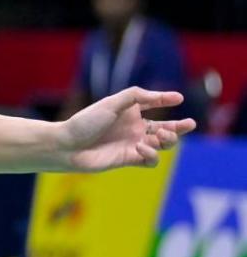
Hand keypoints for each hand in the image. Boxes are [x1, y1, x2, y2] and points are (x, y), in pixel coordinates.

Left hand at [59, 87, 195, 171]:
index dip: (166, 99)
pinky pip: (151, 160)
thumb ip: (136, 96)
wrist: (67, 146)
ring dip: (167, 140)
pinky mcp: (129, 160)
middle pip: (165, 129)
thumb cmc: (85, 122)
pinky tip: (141, 146)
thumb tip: (163, 96)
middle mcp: (133, 128)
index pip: (154, 104)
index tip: (178, 98)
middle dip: (180, 127)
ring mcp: (132, 145)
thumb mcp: (112, 103)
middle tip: (188, 124)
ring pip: (162, 145)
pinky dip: (152, 154)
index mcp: (129, 112)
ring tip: (159, 135)